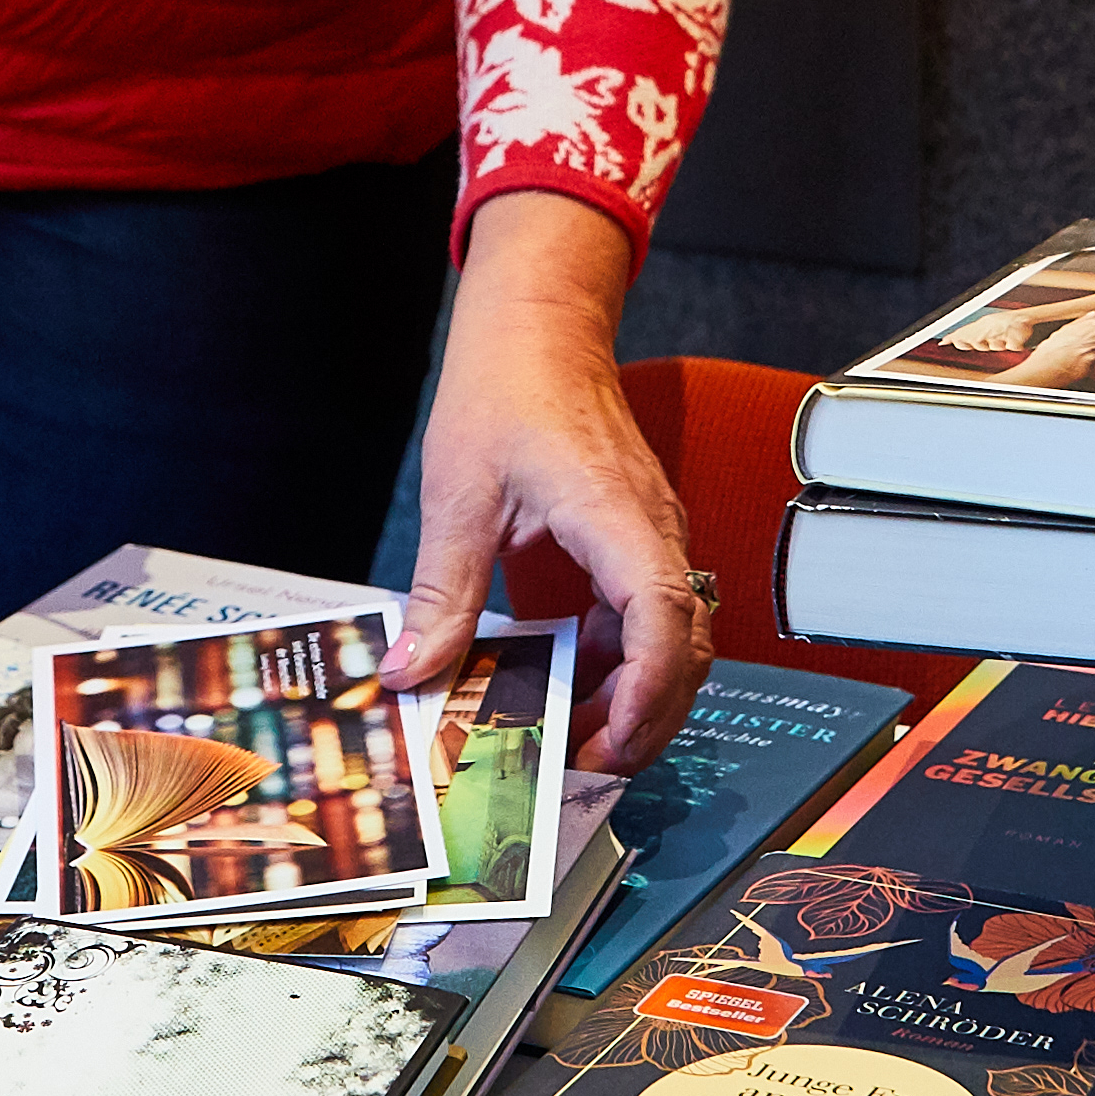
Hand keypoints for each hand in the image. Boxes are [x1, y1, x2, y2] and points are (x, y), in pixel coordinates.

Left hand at [393, 190, 714, 767]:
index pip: (662, 617)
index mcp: (617, 517)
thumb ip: (442, 590)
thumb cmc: (506, 389)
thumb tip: (410, 672)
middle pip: (684, 647)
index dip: (645, 691)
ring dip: (633, 697)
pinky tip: (565, 686)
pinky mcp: (631, 542)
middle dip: (645, 719)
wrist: (540, 327)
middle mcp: (651, 532)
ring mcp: (648, 538)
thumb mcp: (459, 494)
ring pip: (670, 639)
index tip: (606, 740)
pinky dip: (616, 663)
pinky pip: (642, 617)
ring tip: (570, 741)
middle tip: (581, 768)